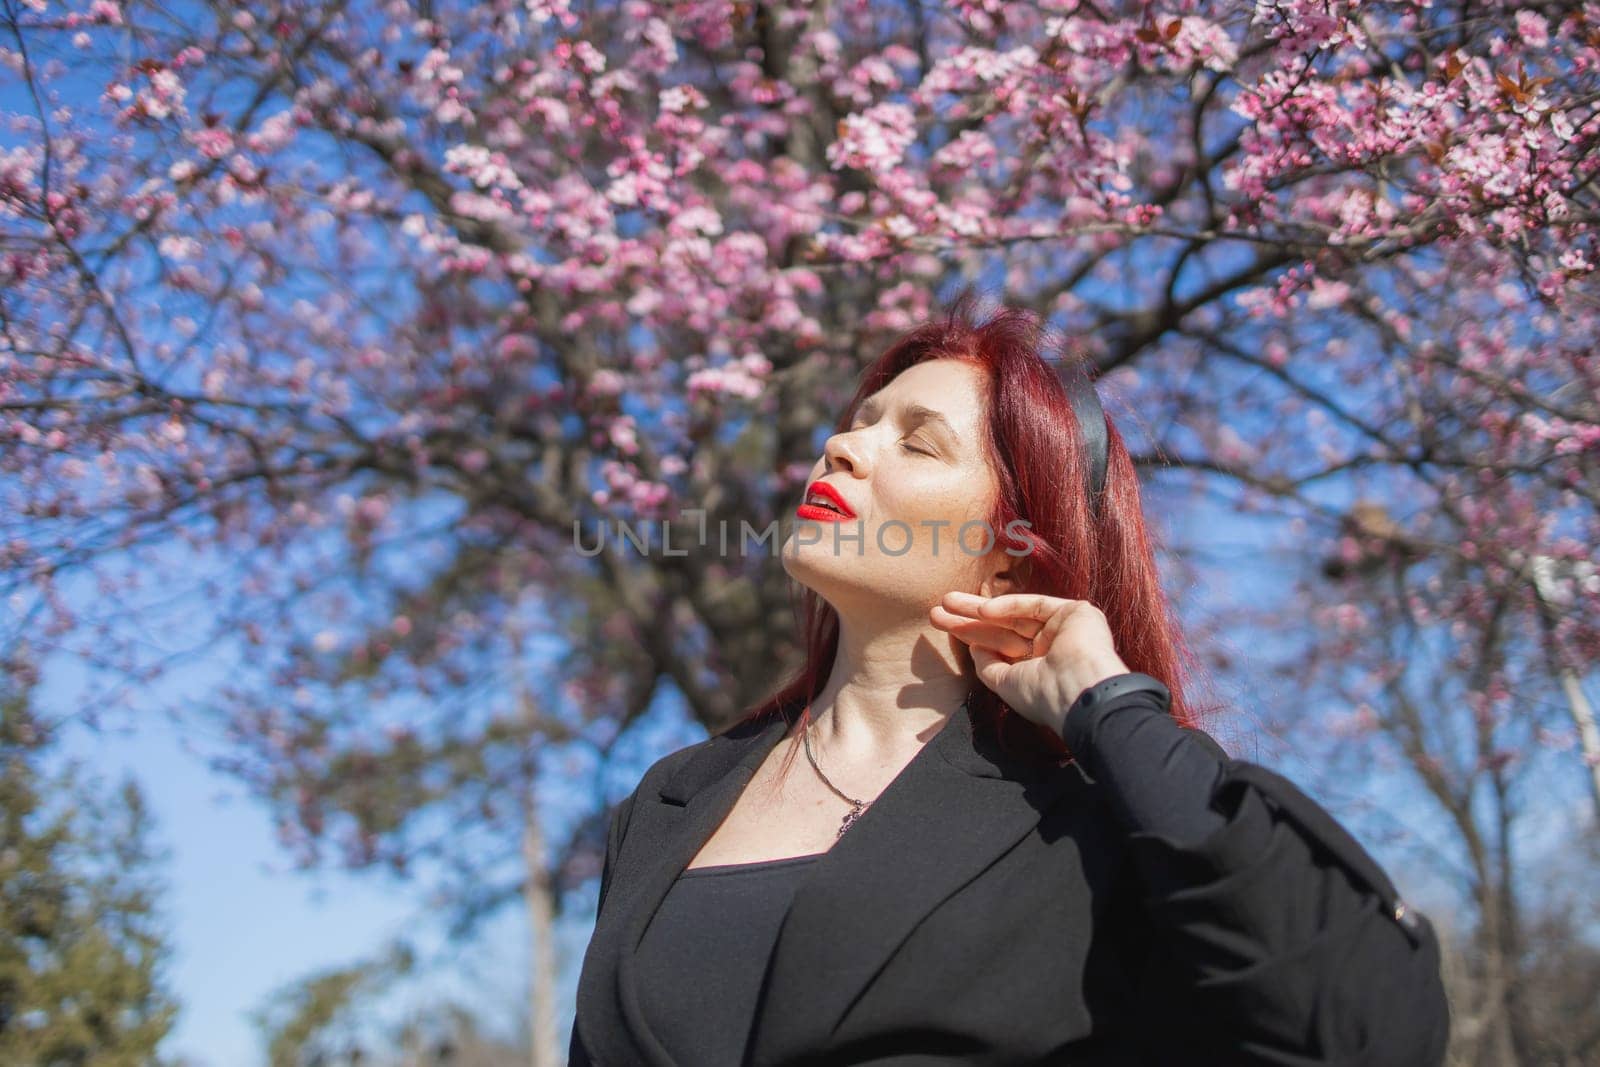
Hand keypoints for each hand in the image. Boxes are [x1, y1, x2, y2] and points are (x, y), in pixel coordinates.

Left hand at [930, 591, 1132, 735]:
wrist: (1080, 693)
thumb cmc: (1042, 697)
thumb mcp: (1004, 683)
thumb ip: (988, 665)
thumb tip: (974, 647)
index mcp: (1037, 670)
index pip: (998, 647)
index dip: (970, 635)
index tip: (942, 625)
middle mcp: (1051, 648)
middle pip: (1003, 628)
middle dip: (969, 619)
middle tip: (937, 611)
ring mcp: (1064, 630)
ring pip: (1016, 614)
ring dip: (980, 608)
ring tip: (947, 601)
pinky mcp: (1076, 613)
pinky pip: (1036, 605)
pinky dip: (1009, 605)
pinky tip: (983, 610)